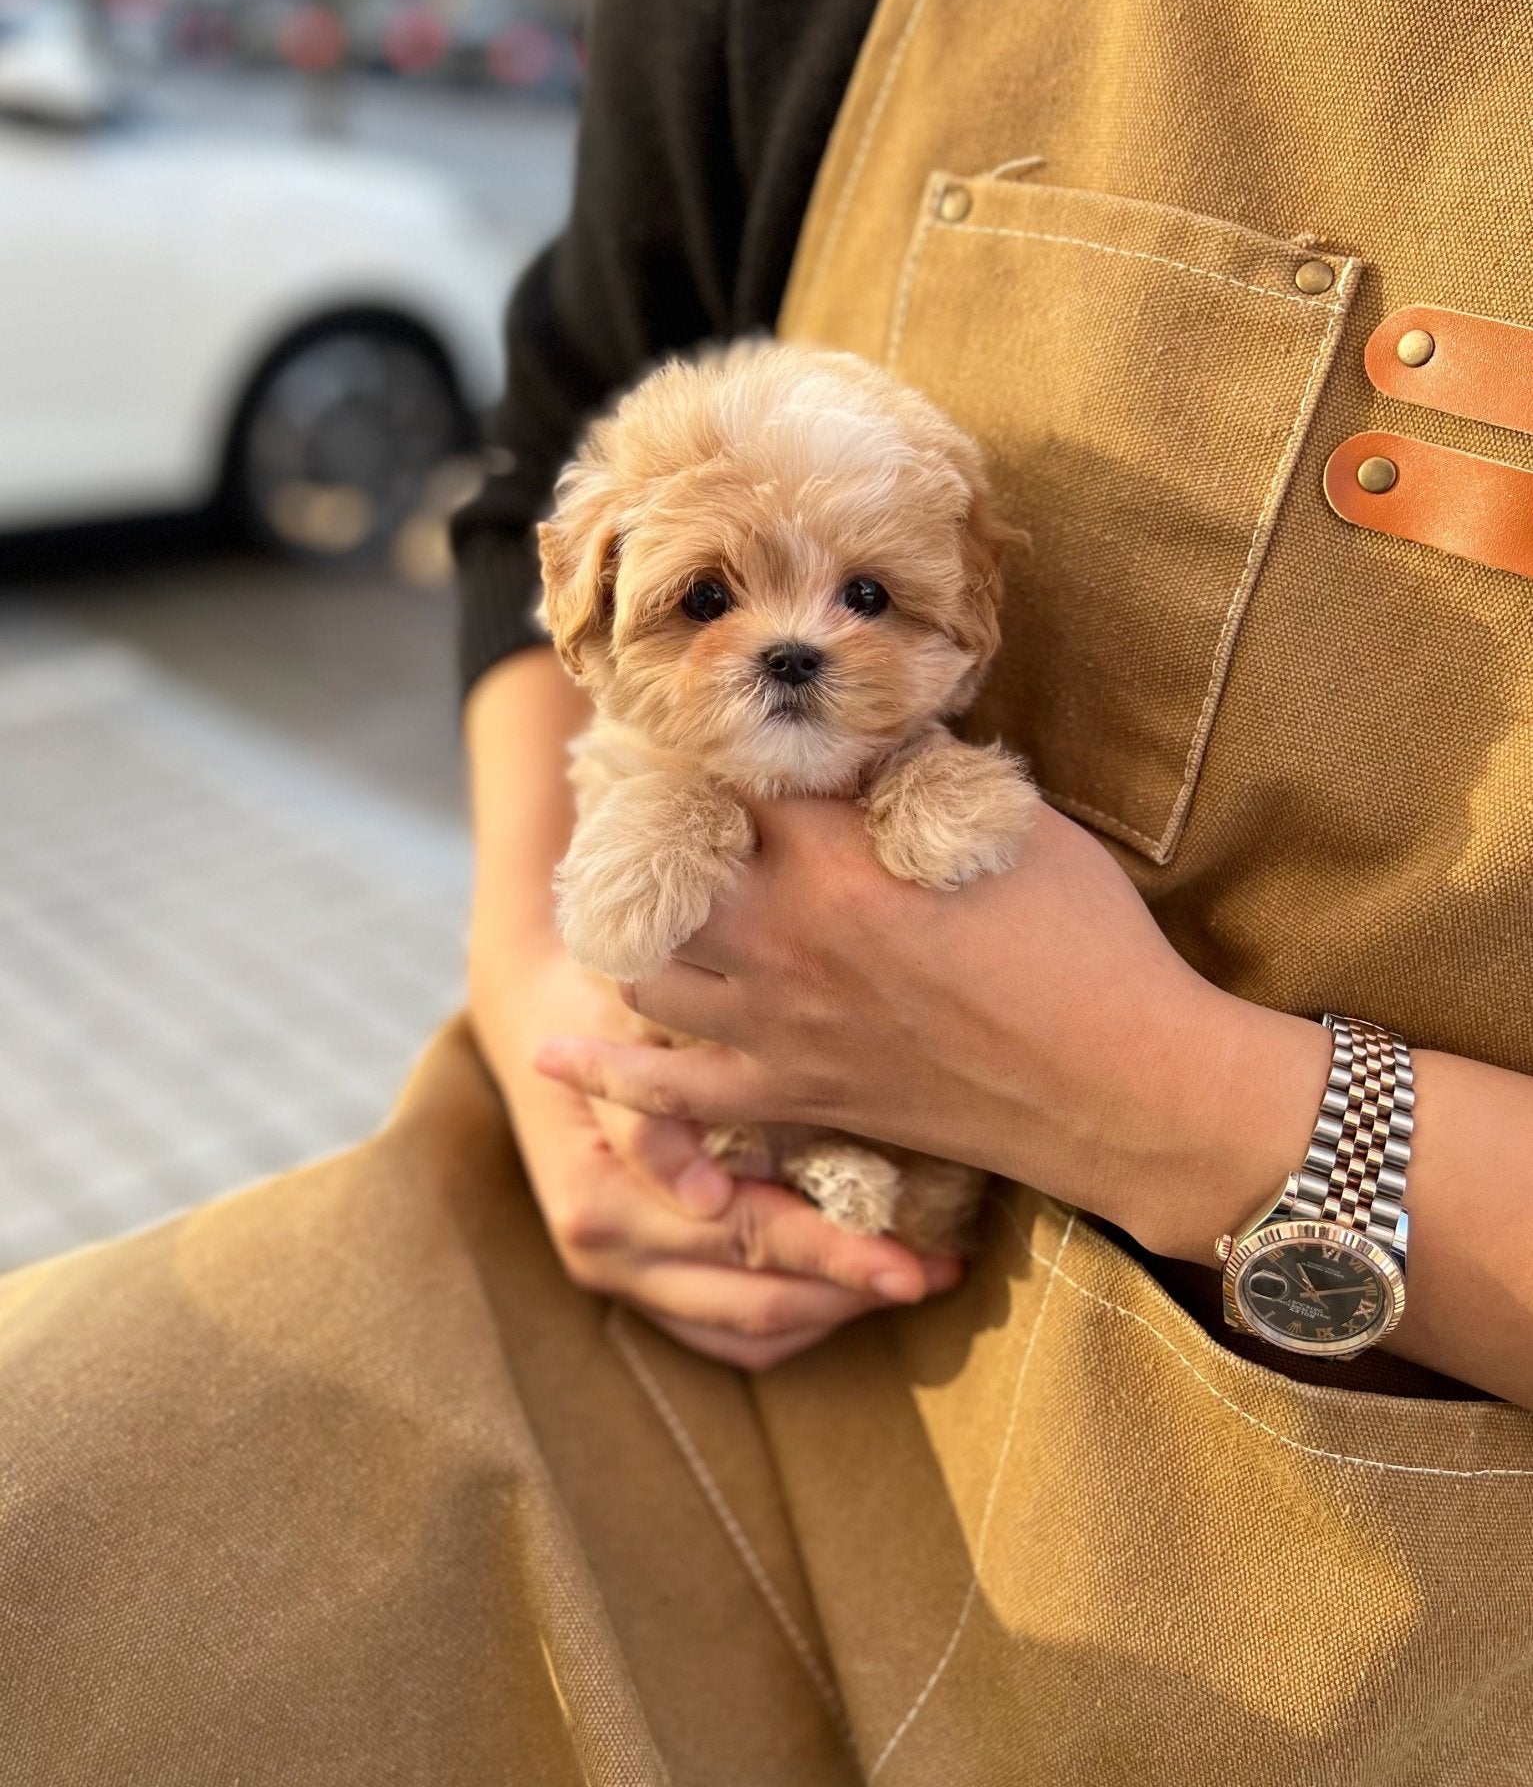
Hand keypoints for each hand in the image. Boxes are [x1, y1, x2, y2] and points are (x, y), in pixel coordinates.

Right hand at [470, 935, 959, 1369]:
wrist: (542, 1024)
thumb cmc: (607, 1001)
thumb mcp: (636, 1014)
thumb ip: (672, 1086)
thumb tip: (727, 1168)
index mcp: (603, 1191)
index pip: (739, 1237)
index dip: (832, 1252)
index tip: (912, 1258)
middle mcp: (603, 1250)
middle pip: (752, 1297)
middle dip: (854, 1288)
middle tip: (940, 1270)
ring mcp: (616, 1277)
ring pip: (746, 1330)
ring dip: (837, 1311)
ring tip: (919, 1275)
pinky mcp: (636, 1287)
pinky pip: (729, 1335)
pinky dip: (799, 1320)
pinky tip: (857, 1286)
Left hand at [534, 798, 1331, 1263]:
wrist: (1123, 1087)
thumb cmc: (1089, 944)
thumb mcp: (1007, 824)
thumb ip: (915, 780)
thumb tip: (864, 744)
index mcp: (833, 856)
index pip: (728, 774)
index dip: (704, 740)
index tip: (685, 713)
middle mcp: (782, 938)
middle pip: (657, 867)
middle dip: (635, 823)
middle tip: (626, 792)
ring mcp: (779, 1026)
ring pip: (646, 969)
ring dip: (621, 926)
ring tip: (611, 891)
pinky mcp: (797, 1094)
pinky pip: (676, 1096)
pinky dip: (608, 1072)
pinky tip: (551, 1048)